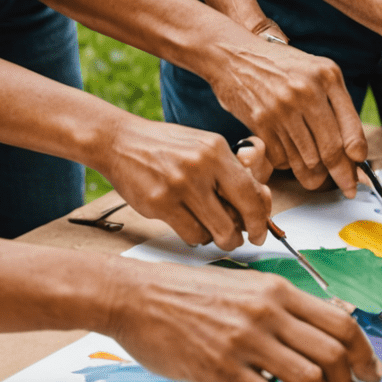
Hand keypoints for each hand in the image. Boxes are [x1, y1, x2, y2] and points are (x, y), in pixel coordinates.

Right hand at [98, 117, 271, 248]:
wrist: (121, 142)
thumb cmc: (167, 147)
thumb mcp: (203, 146)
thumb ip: (230, 171)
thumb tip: (258, 204)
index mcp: (217, 149)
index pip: (252, 191)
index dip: (260, 217)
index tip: (260, 230)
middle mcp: (201, 166)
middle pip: (239, 216)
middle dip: (244, 235)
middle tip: (240, 240)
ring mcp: (180, 186)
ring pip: (216, 231)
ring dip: (218, 239)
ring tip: (212, 231)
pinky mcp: (160, 204)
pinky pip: (191, 235)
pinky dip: (196, 237)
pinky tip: (191, 226)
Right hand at [112, 260, 381, 381]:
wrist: (139, 296)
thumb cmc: (192, 292)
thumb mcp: (248, 284)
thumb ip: (290, 303)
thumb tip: (339, 314)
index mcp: (277, 289)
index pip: (341, 321)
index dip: (365, 351)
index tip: (372, 372)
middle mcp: (268, 312)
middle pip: (333, 351)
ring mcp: (246, 341)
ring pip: (310, 377)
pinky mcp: (222, 370)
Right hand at [207, 31, 366, 199]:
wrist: (234, 55)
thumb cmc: (280, 66)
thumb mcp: (315, 70)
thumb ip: (336, 103)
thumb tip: (353, 150)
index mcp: (327, 76)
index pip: (351, 128)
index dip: (357, 158)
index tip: (359, 172)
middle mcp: (307, 91)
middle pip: (331, 149)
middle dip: (342, 175)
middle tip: (348, 188)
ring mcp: (283, 108)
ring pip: (308, 158)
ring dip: (315, 176)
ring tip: (318, 180)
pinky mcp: (261, 122)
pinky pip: (283, 157)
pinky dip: (289, 164)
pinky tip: (291, 159)